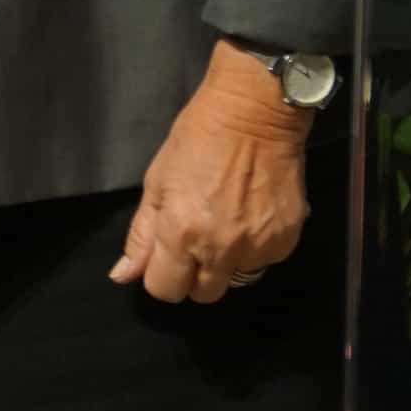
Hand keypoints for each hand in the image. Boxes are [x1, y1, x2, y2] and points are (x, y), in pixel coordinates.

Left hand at [111, 40, 311, 303]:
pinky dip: (255, 248)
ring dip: (227, 262)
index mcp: (181, 234)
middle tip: (196, 238)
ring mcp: (258, 248)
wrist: (254, 116)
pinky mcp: (287, 241)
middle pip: (203, 295)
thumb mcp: (157, 182)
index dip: (163, 275)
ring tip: (226, 223)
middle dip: (194, 275)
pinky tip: (250, 215)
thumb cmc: (196, 140)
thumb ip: (142, 234)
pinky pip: (264, 262)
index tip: (167, 255)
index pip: (166, 291)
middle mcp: (221, 249)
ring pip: (236, 280)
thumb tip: (123, 275)